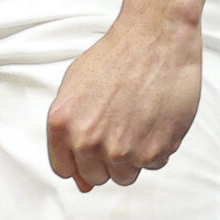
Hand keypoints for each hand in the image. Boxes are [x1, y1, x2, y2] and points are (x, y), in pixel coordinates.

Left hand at [47, 6, 203, 192]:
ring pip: (125, 176)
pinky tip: (154, 117)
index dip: (79, 158)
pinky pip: (153, 164)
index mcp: (63, 125)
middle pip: (95, 177)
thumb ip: (69, 134)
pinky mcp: (156, 150)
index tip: (91, 147)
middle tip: (118, 126)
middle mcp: (90, 141)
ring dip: (131, 156)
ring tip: (136, 120)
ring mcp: (123, 149)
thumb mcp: (75, 86)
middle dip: (105, 158)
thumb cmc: (116, 56)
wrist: (156, 38)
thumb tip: (81, 181)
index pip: (64, 169)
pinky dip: (156, 147)